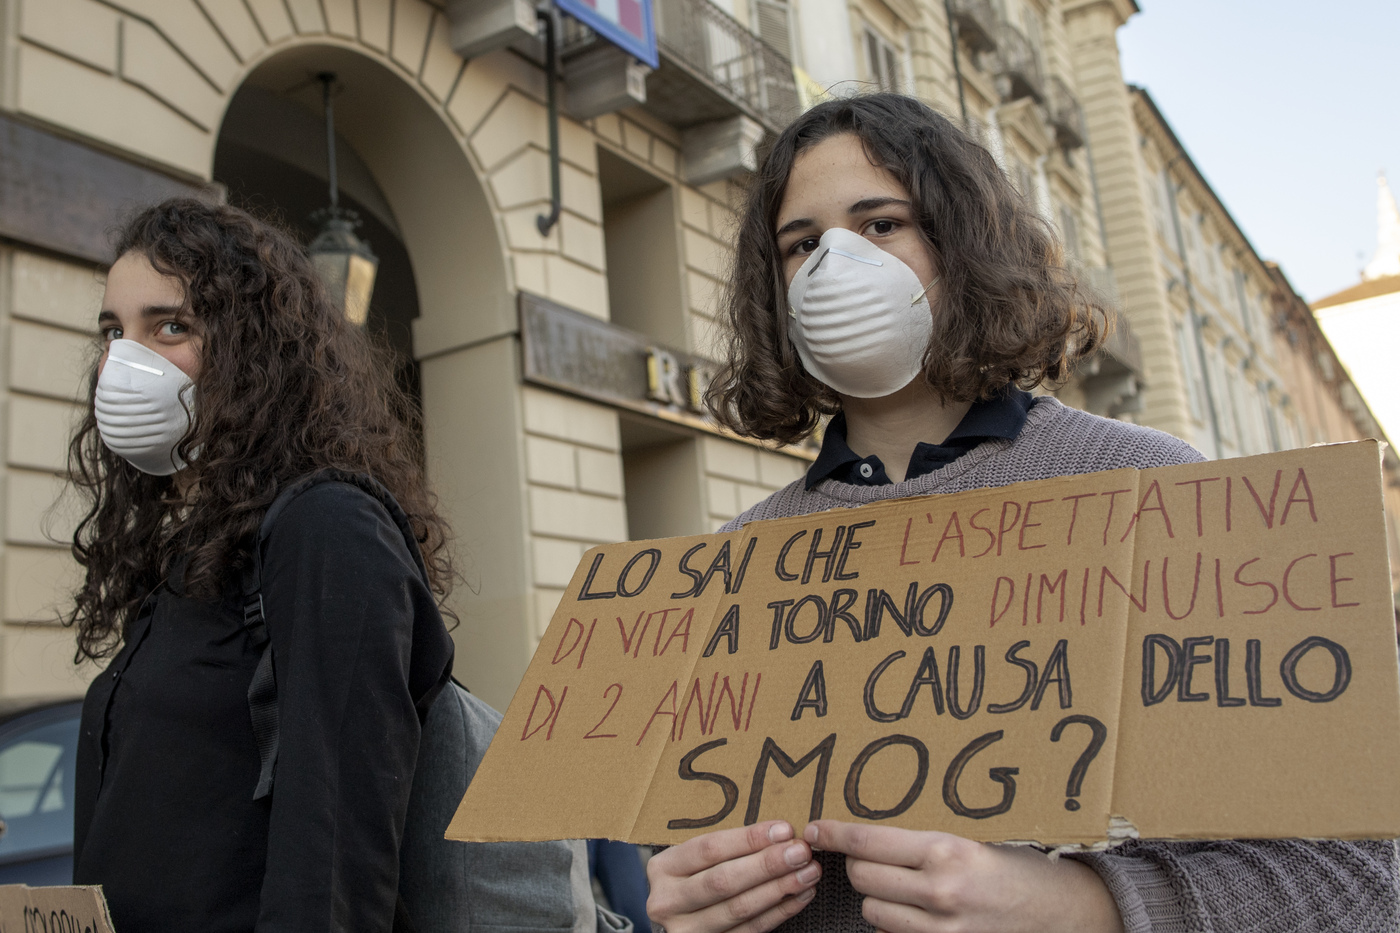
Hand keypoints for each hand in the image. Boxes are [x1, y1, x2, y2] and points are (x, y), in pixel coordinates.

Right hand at [646, 820, 822, 932]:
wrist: (682, 914)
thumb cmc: (697, 875)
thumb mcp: (698, 857)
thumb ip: (731, 847)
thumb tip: (782, 833)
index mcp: (664, 868)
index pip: (709, 849)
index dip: (749, 839)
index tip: (783, 829)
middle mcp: (668, 901)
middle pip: (723, 881)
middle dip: (767, 865)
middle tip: (800, 852)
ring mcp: (685, 930)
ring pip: (739, 909)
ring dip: (779, 889)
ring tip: (808, 873)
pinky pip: (750, 931)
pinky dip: (779, 913)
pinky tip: (799, 896)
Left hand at [805, 821, 1123, 932]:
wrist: (1066, 914)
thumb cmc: (1019, 869)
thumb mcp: (973, 843)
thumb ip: (924, 843)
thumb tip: (869, 835)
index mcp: (947, 851)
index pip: (868, 841)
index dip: (835, 834)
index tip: (816, 828)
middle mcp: (941, 891)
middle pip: (862, 876)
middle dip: (859, 864)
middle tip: (869, 856)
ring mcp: (942, 929)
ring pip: (872, 910)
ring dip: (877, 897)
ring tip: (901, 886)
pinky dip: (895, 925)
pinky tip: (913, 912)